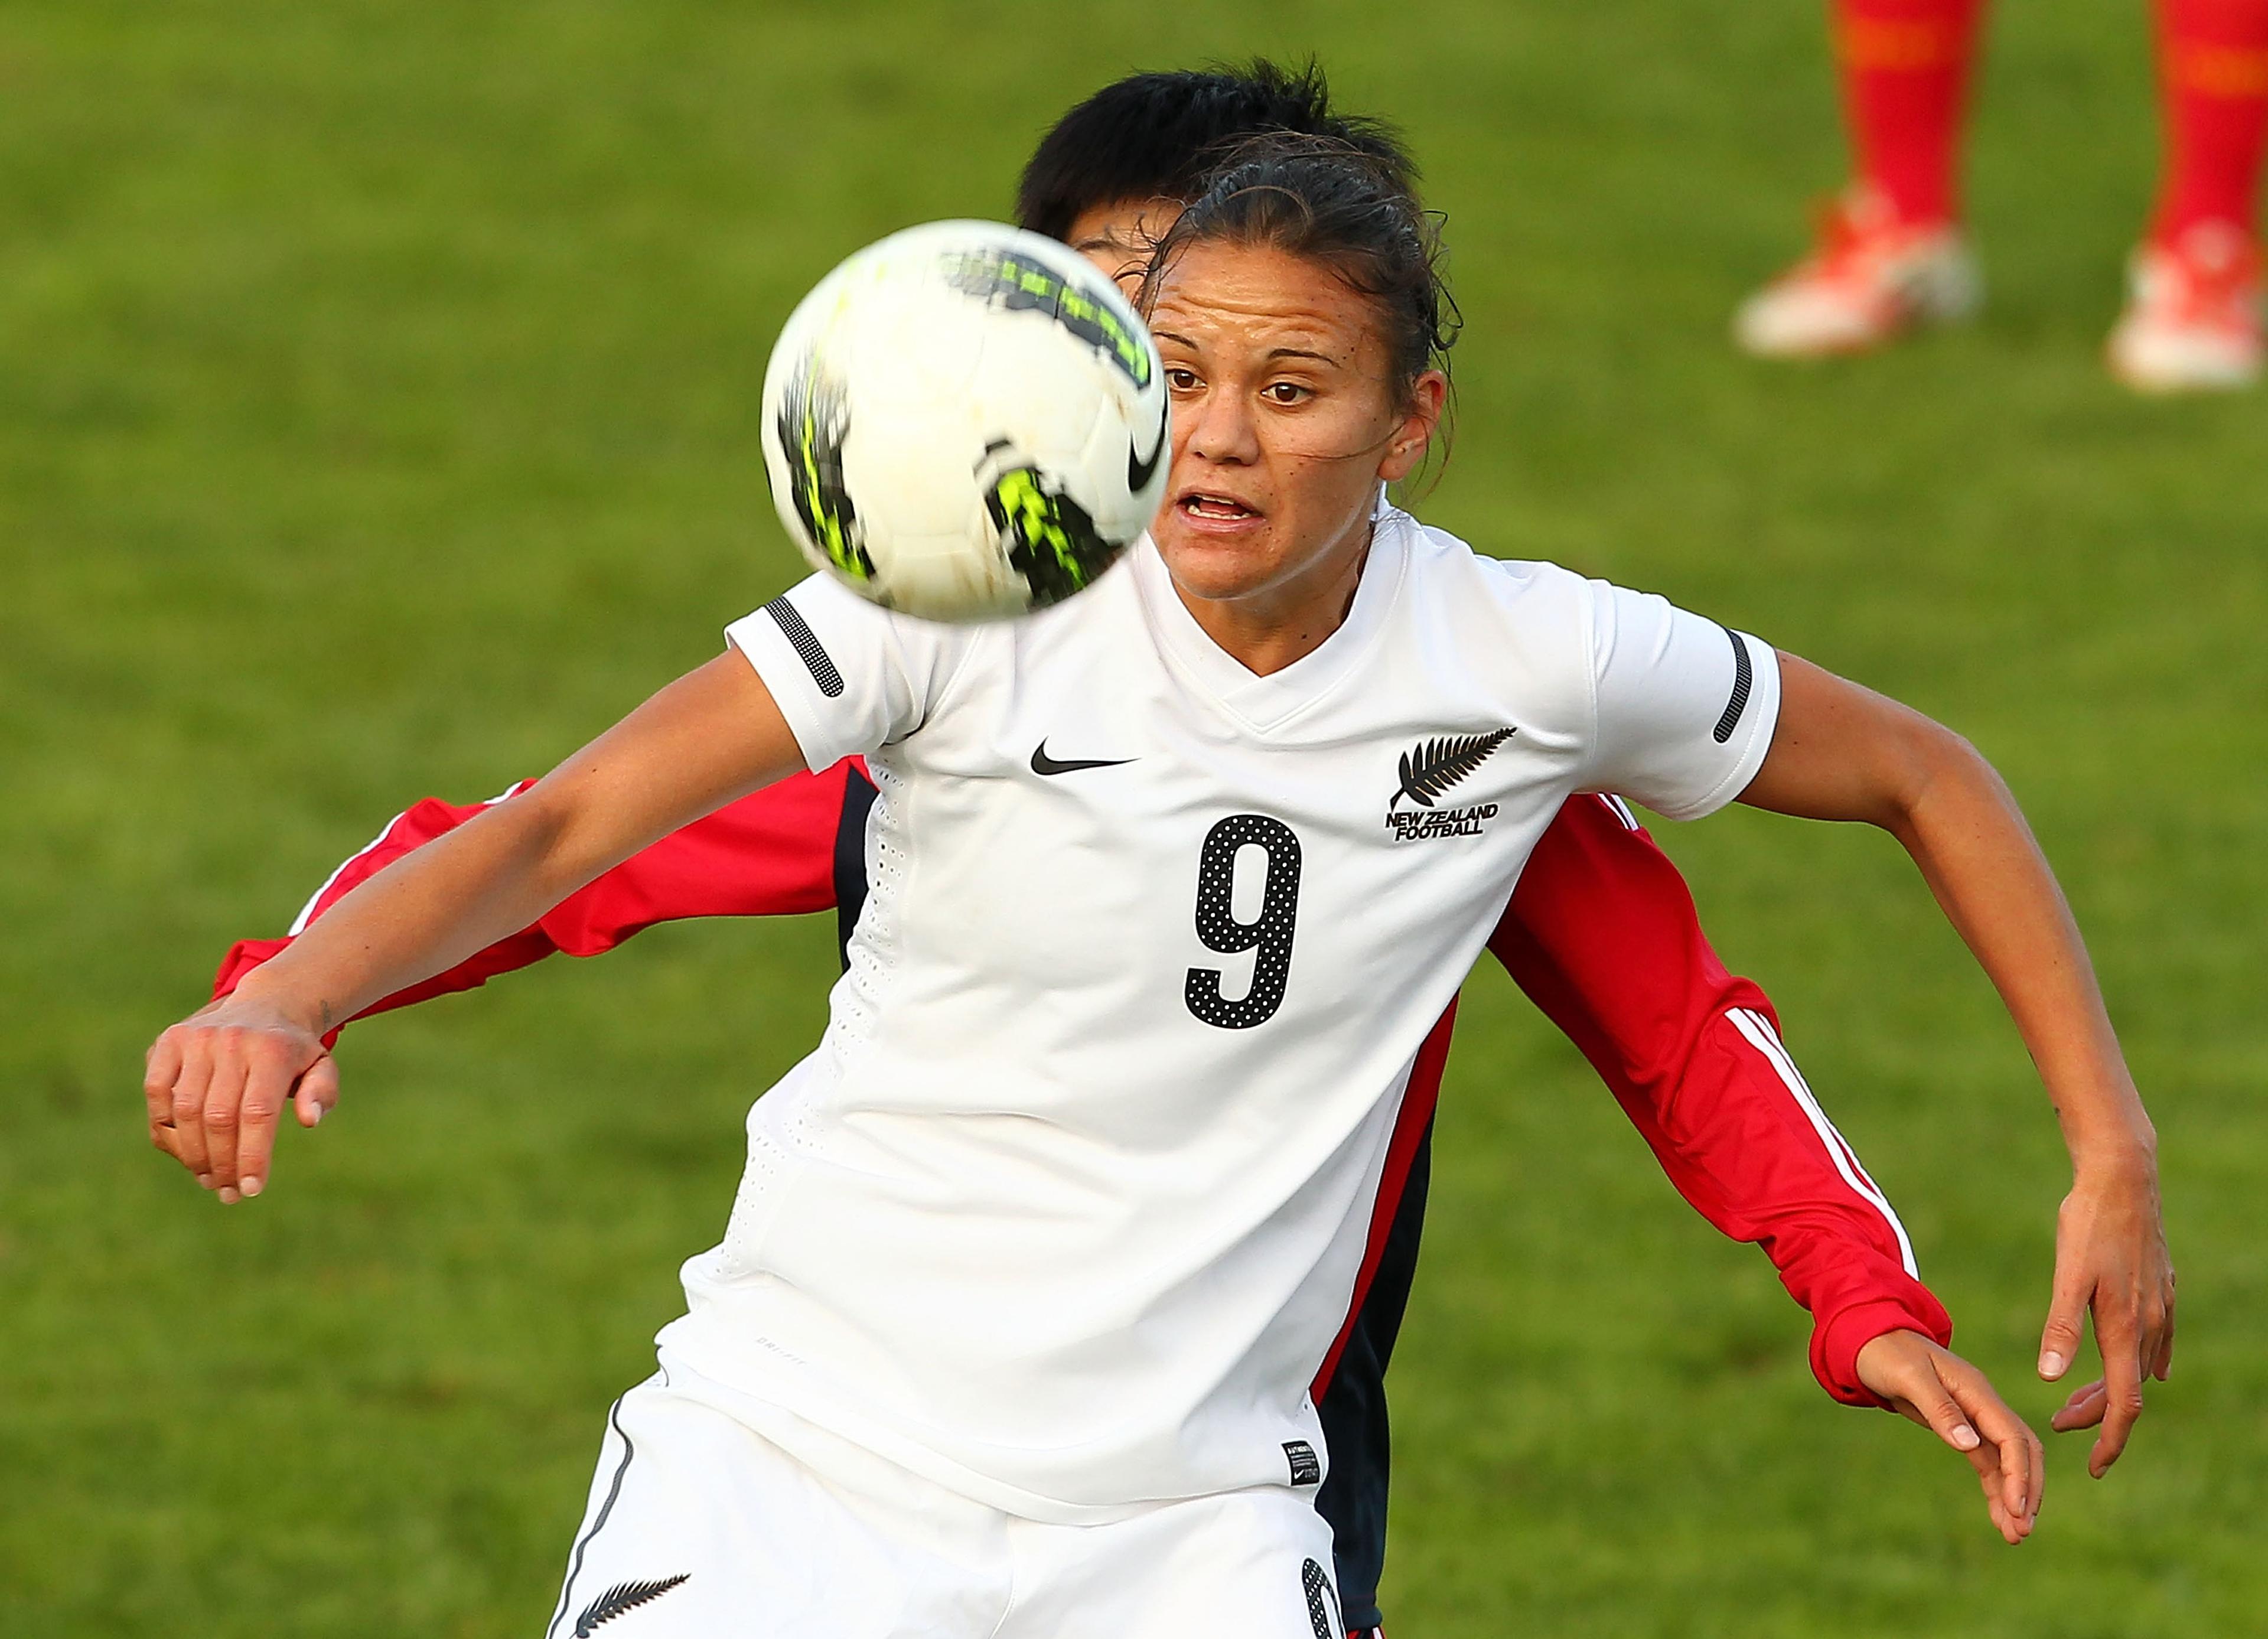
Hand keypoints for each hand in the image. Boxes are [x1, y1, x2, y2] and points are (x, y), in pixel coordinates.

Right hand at [143, 993, 337, 1201]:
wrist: (264, 1005)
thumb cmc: (292, 1051)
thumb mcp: (320, 1066)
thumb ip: (321, 1092)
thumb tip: (309, 1120)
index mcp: (272, 1050)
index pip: (257, 1113)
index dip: (251, 1156)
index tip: (251, 1190)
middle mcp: (232, 1041)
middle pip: (218, 1118)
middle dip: (223, 1163)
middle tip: (229, 1192)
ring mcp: (196, 1039)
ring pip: (185, 1111)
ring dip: (193, 1155)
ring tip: (209, 1179)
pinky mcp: (168, 1041)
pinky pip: (157, 1093)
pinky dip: (167, 1129)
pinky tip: (185, 1151)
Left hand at [1857, 1329, 2043, 1544]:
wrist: (1869, 1338)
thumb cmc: (1887, 1353)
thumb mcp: (1909, 1378)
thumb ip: (1940, 1409)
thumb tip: (1970, 1446)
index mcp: (1976, 1390)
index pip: (2012, 1437)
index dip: (2019, 1474)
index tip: (2017, 1508)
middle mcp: (1983, 1404)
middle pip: (2021, 1451)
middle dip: (2026, 1490)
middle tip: (2022, 1532)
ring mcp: (1975, 1416)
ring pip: (2006, 1462)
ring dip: (2012, 1496)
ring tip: (2014, 1536)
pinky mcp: (1961, 1427)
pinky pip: (1987, 1461)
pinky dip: (1995, 1487)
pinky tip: (1998, 1514)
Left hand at [2036, 1157, 2175, 1476]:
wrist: (2124, 1178)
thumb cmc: (2089, 1223)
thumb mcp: (2067, 1275)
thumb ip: (2058, 1328)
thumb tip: (2049, 1378)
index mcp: (2124, 1327)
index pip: (2123, 1402)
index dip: (2109, 1438)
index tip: (2093, 1467)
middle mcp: (2150, 1323)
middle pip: (2129, 1388)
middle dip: (2098, 1414)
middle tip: (2058, 1423)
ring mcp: (2161, 1305)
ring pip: (2142, 1364)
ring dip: (2113, 1386)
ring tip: (2076, 1397)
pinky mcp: (2163, 1288)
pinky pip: (2161, 1339)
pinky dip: (2146, 1361)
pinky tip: (2147, 1368)